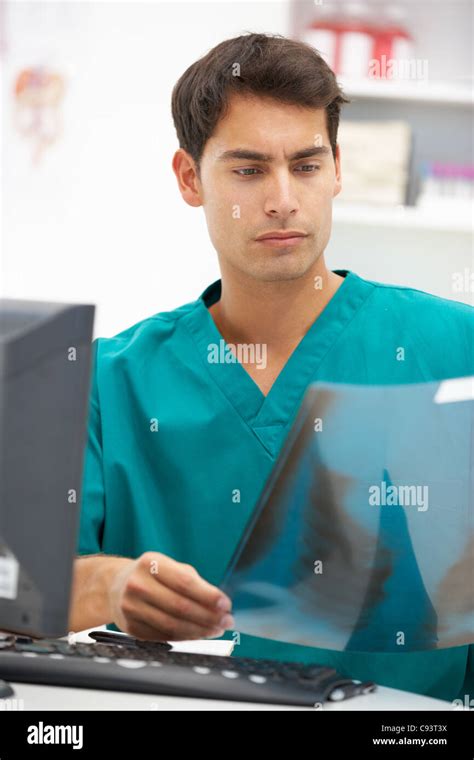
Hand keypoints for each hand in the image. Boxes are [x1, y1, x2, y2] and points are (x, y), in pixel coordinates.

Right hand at [108, 551, 233, 640]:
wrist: (116, 585)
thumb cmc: (152, 575)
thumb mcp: (170, 567)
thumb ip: (193, 581)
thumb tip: (219, 602)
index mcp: (151, 563)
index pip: (185, 582)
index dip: (208, 596)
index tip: (226, 604)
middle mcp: (138, 584)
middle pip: (180, 607)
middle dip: (208, 617)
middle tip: (226, 621)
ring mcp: (131, 607)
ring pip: (172, 626)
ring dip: (200, 630)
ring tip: (216, 629)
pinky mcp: (131, 628)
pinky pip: (164, 636)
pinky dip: (185, 637)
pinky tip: (198, 634)